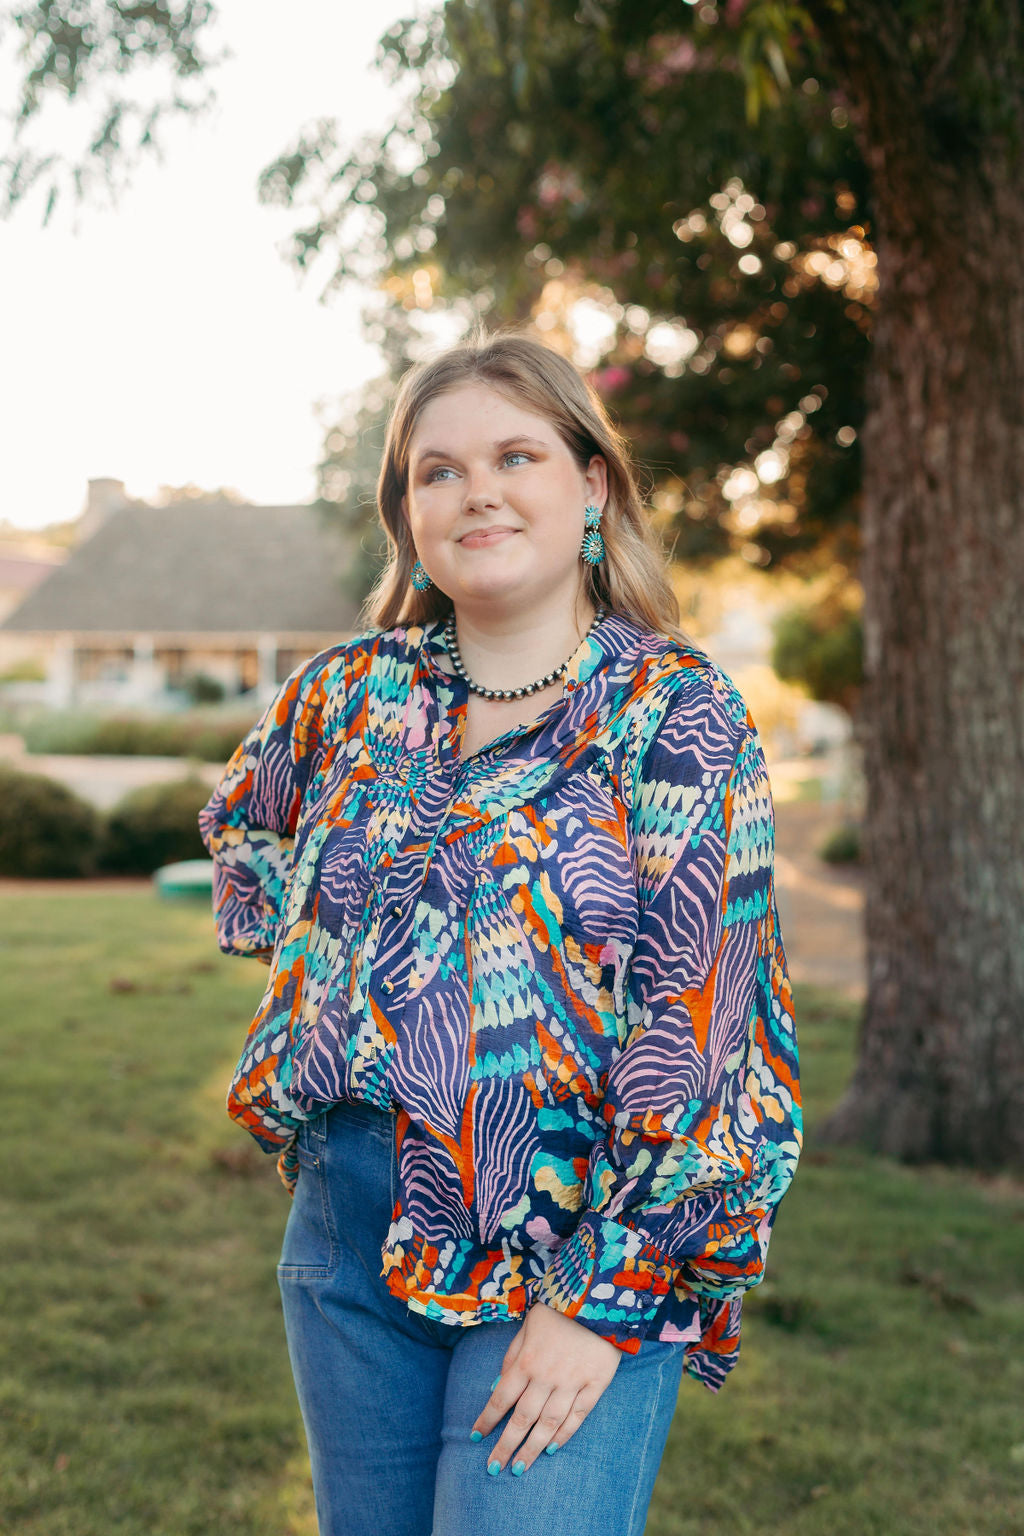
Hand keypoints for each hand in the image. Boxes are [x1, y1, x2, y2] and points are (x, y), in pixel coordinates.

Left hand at [469, 1299, 621, 1474]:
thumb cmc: (557, 1310)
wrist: (598, 1295)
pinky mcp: (596, 1384)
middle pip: (522, 1419)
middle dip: (505, 1446)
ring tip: (519, 1469)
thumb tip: (495, 1387)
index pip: (501, 1398)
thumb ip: (511, 1356)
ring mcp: (572, 1382)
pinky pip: (578, 1416)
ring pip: (548, 1424)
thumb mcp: (526, 1326)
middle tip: (493, 1469)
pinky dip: (564, 1435)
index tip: (475, 1438)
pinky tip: (552, 1449)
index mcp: (526, 1360)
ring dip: (531, 1449)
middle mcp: (546, 1376)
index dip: (487, 1421)